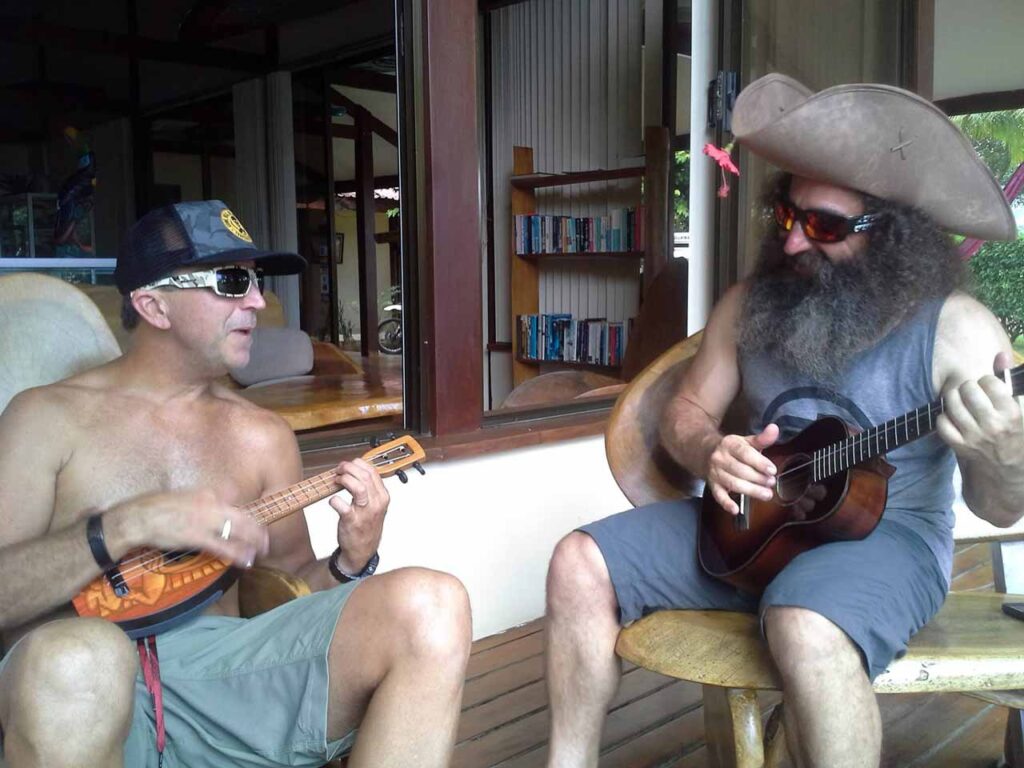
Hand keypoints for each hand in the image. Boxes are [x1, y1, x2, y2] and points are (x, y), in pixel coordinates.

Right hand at [107, 488, 268, 566]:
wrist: (139, 517)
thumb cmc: (158, 508)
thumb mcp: (185, 497)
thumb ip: (203, 501)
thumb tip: (217, 503)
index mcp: (208, 494)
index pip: (236, 502)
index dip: (249, 515)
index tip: (256, 522)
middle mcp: (211, 505)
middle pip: (243, 517)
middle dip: (258, 530)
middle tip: (266, 540)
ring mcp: (205, 521)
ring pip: (238, 531)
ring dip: (253, 542)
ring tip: (262, 551)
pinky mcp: (197, 537)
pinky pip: (223, 546)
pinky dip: (237, 553)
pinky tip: (247, 560)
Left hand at [329, 458, 389, 573]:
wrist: (362, 550)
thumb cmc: (367, 526)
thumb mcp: (375, 505)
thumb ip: (369, 488)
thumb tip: (355, 470)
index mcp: (383, 496)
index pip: (372, 471)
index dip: (357, 464)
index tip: (348, 465)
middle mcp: (376, 503)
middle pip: (365, 475)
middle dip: (348, 468)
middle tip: (338, 470)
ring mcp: (365, 512)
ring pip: (358, 487)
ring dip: (344, 479)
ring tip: (336, 480)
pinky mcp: (352, 521)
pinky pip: (341, 505)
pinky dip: (334, 500)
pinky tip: (333, 501)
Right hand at [706, 424, 778, 514]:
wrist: (704, 452)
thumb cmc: (731, 449)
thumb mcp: (745, 441)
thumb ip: (762, 438)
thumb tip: (774, 428)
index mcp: (729, 444)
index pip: (744, 453)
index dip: (759, 462)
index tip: (772, 470)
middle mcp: (720, 458)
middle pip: (740, 470)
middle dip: (758, 478)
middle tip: (771, 483)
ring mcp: (715, 472)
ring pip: (733, 483)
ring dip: (750, 490)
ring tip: (766, 494)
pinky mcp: (712, 485)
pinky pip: (718, 495)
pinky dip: (726, 503)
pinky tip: (735, 510)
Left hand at [937, 351, 1023, 467]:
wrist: (1008, 466)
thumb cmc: (1014, 430)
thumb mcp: (1020, 406)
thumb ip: (1009, 379)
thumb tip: (1001, 355)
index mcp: (1011, 414)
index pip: (989, 382)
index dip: (987, 381)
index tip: (990, 388)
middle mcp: (992, 425)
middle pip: (967, 389)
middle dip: (969, 387)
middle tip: (974, 394)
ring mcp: (974, 437)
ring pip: (951, 403)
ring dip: (954, 398)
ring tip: (962, 402)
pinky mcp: (959, 446)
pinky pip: (941, 422)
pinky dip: (944, 416)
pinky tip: (954, 417)